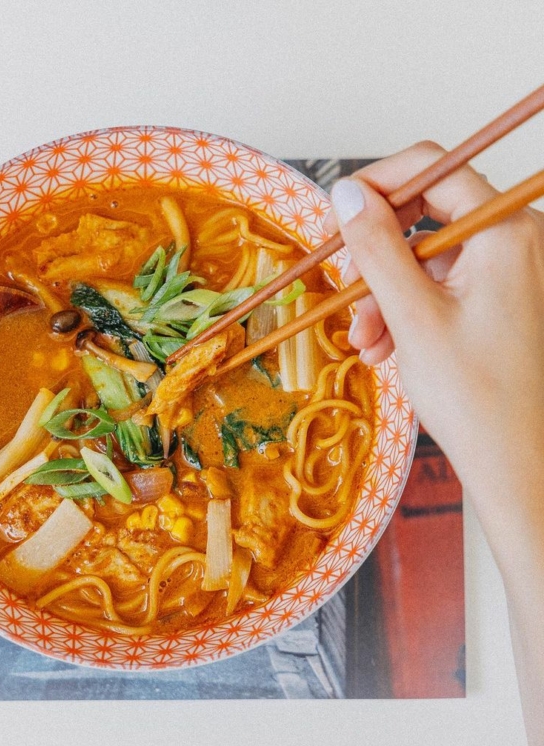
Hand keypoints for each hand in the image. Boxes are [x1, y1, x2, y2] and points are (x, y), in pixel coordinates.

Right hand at [328, 142, 543, 574]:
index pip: (434, 169)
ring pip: (429, 260)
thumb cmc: (477, 396)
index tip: (338, 214)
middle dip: (377, 255)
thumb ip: (376, 247)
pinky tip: (386, 347)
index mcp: (506, 232)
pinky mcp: (502, 301)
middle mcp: (516, 242)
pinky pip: (444, 288)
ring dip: (386, 294)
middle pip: (428, 217)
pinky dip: (409, 311)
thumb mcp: (411, 315)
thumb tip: (346, 194)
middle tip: (346, 286)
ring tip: (364, 340)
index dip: (378, 184)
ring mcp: (511, 273)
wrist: (519, 463)